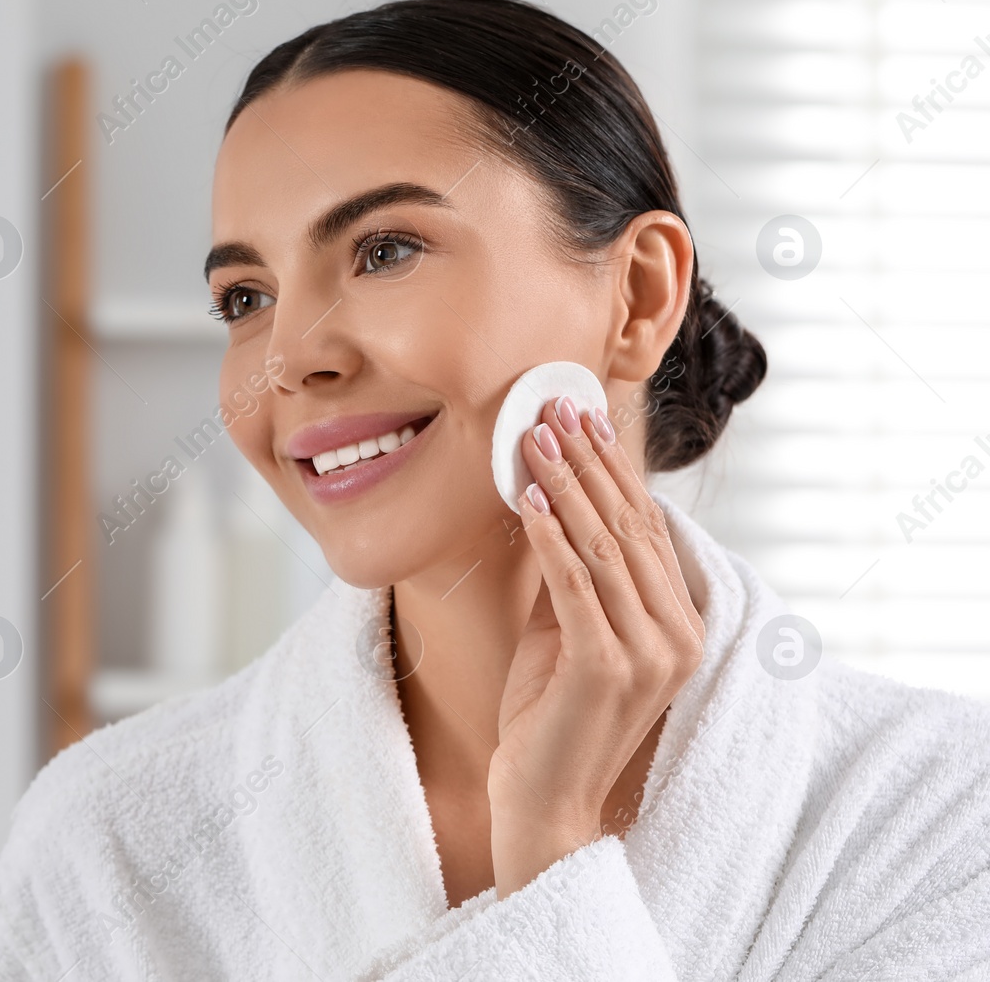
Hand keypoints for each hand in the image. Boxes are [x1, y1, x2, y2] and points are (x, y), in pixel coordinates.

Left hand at [487, 394, 705, 896]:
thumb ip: (573, 577)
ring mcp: (647, 654)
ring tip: (533, 436)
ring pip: (603, 547)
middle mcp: (677, 636)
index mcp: (680, 625)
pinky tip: (528, 499)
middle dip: (589, 462)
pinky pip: (575, 586)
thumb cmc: (551, 715)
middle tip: (556, 407)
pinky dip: (551, 538)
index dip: (614, 470)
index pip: (647, 529)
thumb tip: (550, 502)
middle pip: (629, 527)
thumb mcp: (567, 631)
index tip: (583, 418)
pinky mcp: (605, 669)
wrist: (544, 801)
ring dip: (565, 485)